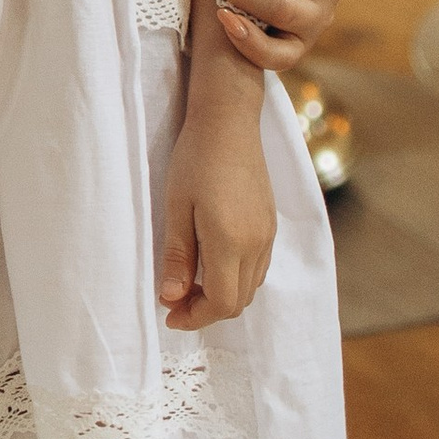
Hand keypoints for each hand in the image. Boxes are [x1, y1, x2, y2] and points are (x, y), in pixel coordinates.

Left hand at [159, 100, 276, 329]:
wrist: (229, 120)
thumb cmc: (196, 158)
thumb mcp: (177, 207)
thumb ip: (177, 256)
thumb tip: (171, 298)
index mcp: (231, 242)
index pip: (222, 303)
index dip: (195, 318)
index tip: (169, 314)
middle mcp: (257, 244)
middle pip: (239, 301)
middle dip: (207, 311)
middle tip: (175, 301)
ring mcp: (268, 234)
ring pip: (251, 287)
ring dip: (222, 295)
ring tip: (190, 283)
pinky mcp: (270, 223)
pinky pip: (258, 267)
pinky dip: (236, 278)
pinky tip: (212, 262)